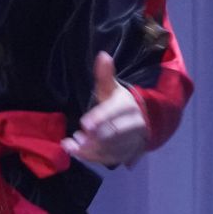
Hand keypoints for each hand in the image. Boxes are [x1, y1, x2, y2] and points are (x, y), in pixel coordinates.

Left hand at [66, 53, 148, 168]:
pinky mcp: (128, 154)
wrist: (141, 120)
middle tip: (75, 138)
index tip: (85, 123)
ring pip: (112, 148)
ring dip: (90, 149)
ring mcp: (133, 141)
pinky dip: (94, 158)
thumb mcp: (111, 88)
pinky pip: (111, 159)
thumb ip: (105, 74)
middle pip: (114, 133)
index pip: (115, 112)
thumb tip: (102, 55)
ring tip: (71, 145)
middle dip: (93, 137)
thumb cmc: (119, 103)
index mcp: (128, 106)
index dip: (100, 118)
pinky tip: (78, 152)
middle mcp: (134, 124)